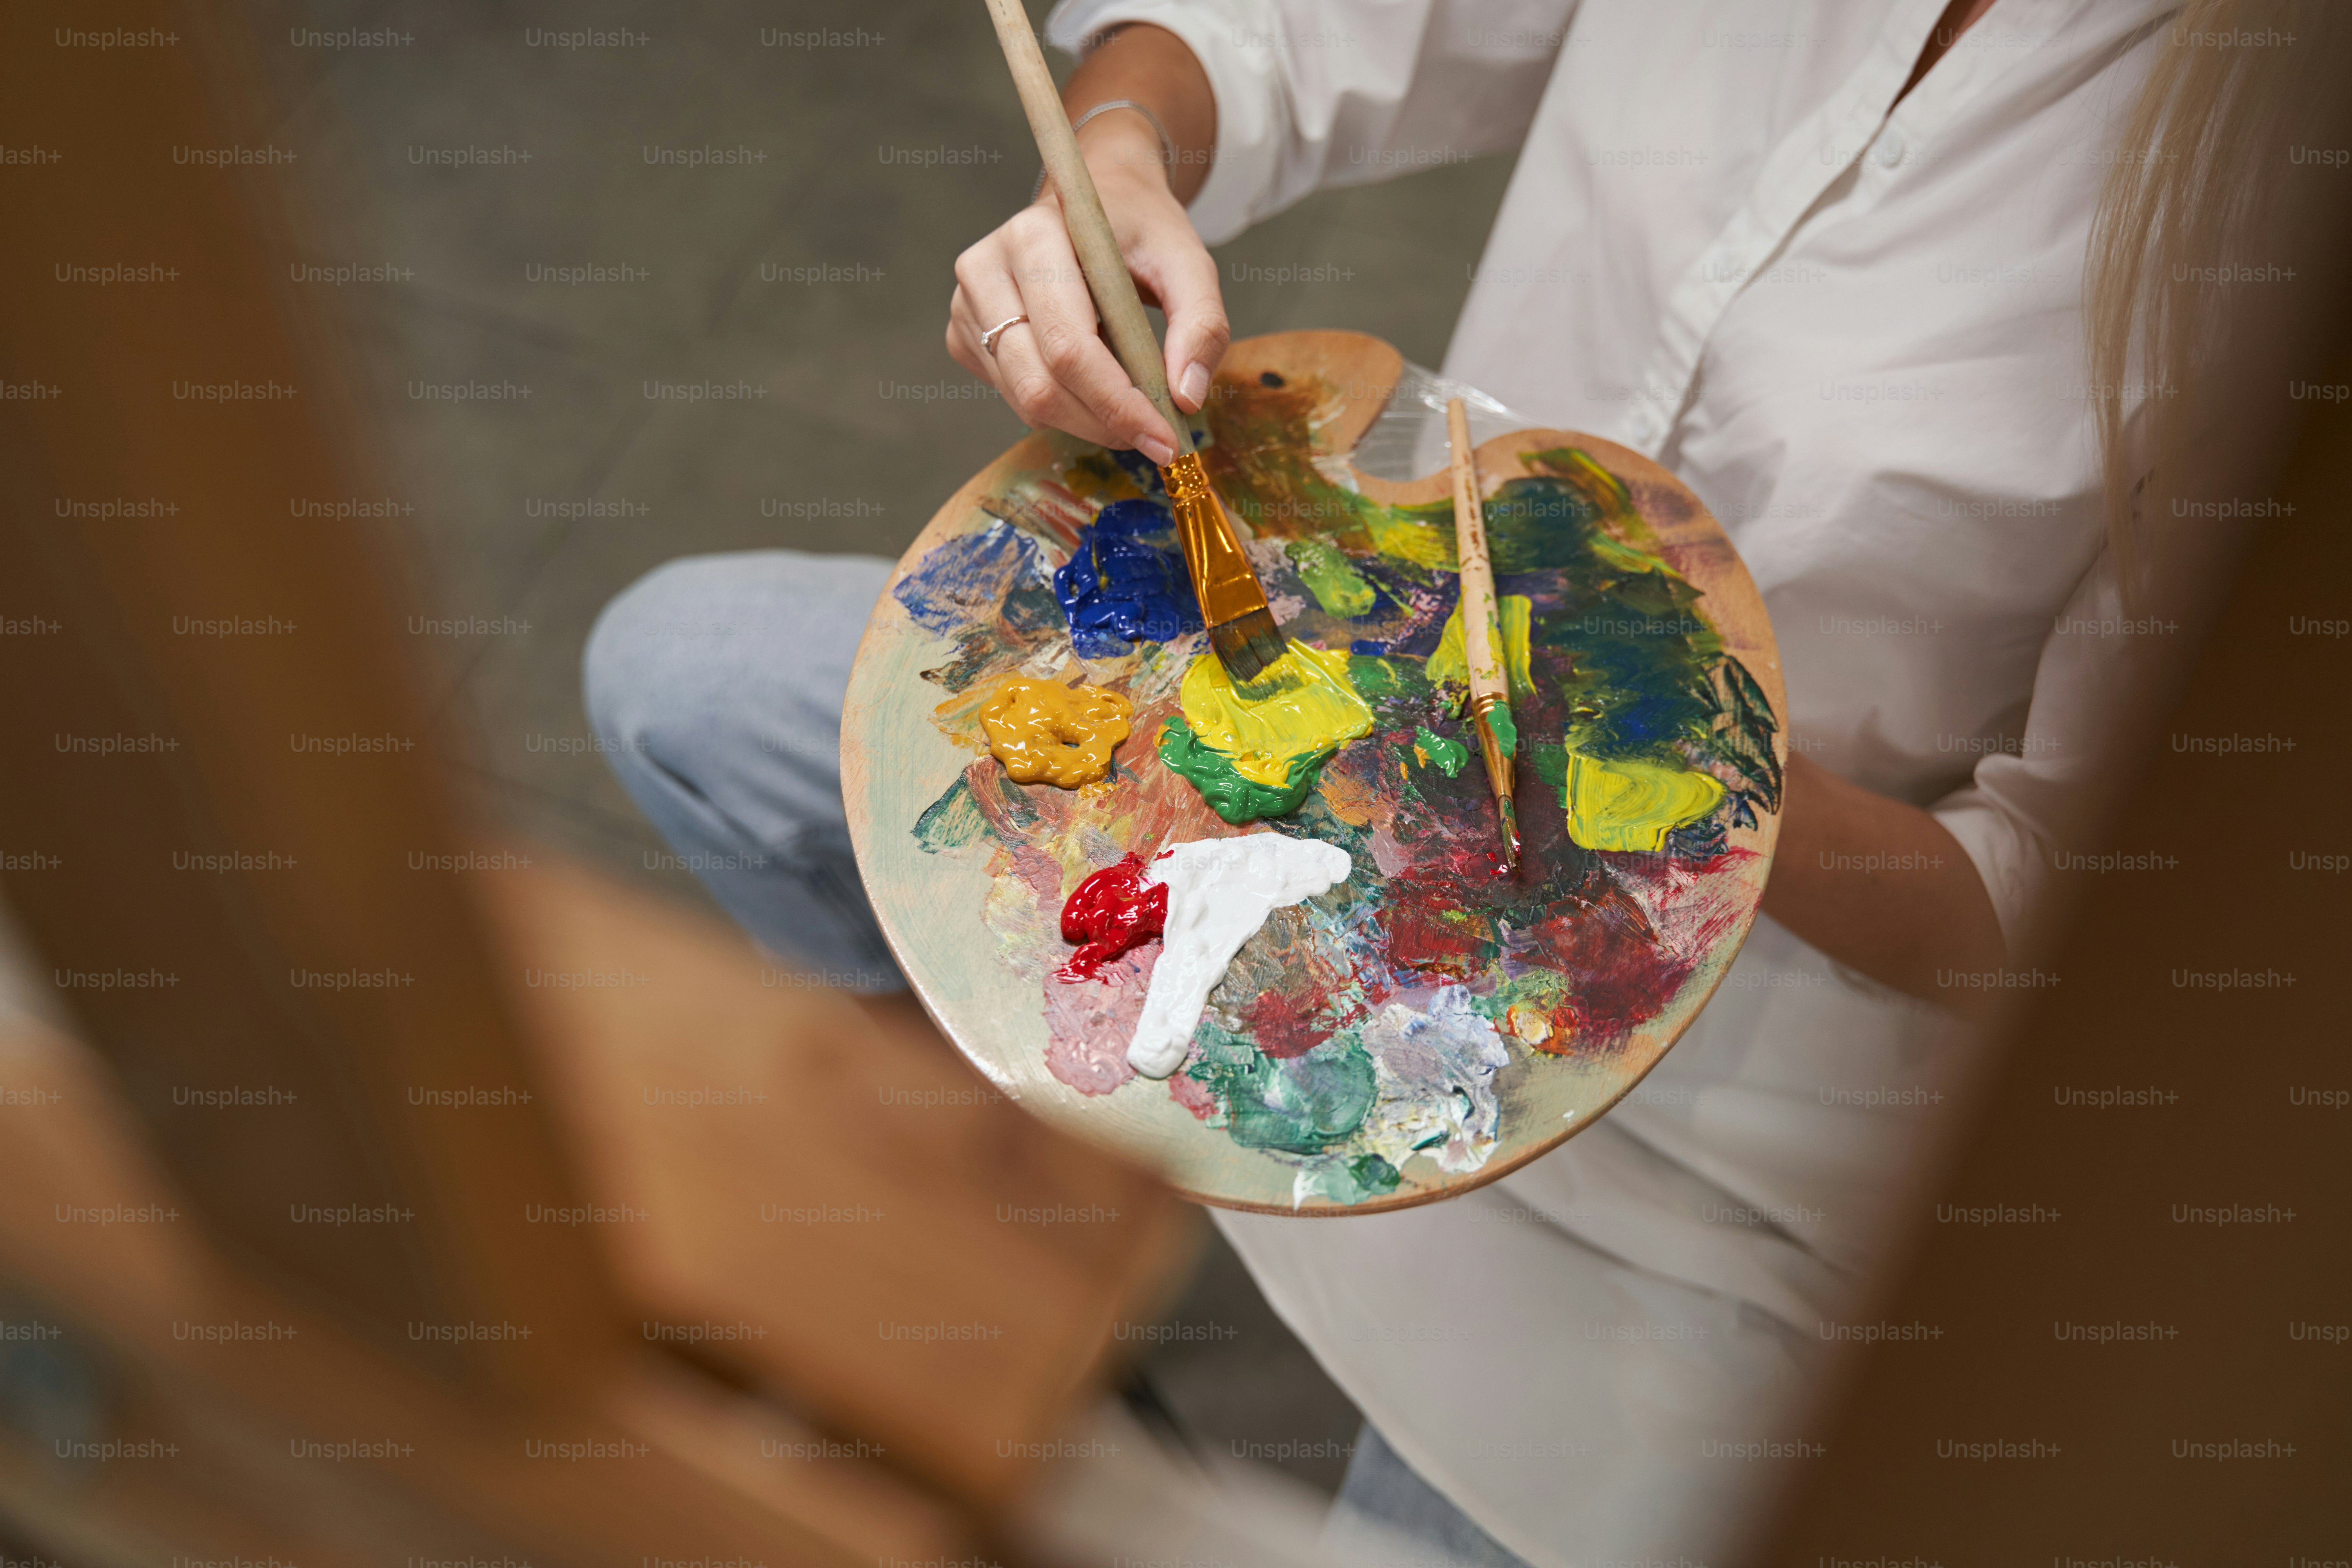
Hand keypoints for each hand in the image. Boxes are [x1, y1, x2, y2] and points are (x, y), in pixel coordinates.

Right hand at [947, 113, 1226, 462]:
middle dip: (1105, 423)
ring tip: (1133, 406)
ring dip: (1088, 422)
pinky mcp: (966, 336)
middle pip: (1041, 384)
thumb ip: (1200, 325)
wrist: (1099, 202)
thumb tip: (1186, 398)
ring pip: (1026, 400)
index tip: (1167, 441)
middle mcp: (985, 270)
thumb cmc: (1142, 231)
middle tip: (1157, 437)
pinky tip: (1094, 383)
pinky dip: (1064, 409)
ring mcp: (967, 306)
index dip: (1118, 403)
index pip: (1069, 347)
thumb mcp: (1189, 263)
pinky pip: (1014, 397)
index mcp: (1032, 238)